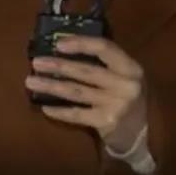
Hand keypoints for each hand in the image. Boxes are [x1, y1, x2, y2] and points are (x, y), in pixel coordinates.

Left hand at [26, 36, 146, 152]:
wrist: (144, 133)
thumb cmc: (127, 97)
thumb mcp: (125, 76)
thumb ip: (105, 63)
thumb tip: (65, 47)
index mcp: (130, 67)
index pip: (104, 48)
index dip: (81, 43)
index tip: (58, 44)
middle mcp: (125, 84)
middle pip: (86, 71)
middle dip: (58, 66)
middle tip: (36, 63)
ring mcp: (117, 104)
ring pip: (77, 92)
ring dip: (52, 87)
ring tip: (31, 82)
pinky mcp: (107, 122)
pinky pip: (77, 114)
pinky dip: (60, 111)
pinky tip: (45, 107)